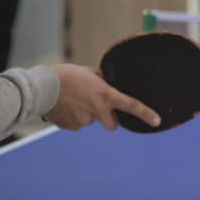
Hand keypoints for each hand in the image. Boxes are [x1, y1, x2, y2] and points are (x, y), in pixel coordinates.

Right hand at [45, 64, 160, 131]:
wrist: (42, 88)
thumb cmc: (65, 75)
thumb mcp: (88, 73)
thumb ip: (101, 82)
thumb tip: (106, 84)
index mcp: (105, 95)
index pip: (131, 105)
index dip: (146, 114)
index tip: (157, 121)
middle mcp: (98, 111)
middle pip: (112, 125)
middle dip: (108, 119)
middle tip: (97, 106)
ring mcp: (84, 121)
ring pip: (91, 122)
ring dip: (86, 115)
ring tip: (73, 100)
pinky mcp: (71, 127)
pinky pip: (76, 124)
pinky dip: (73, 118)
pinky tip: (65, 106)